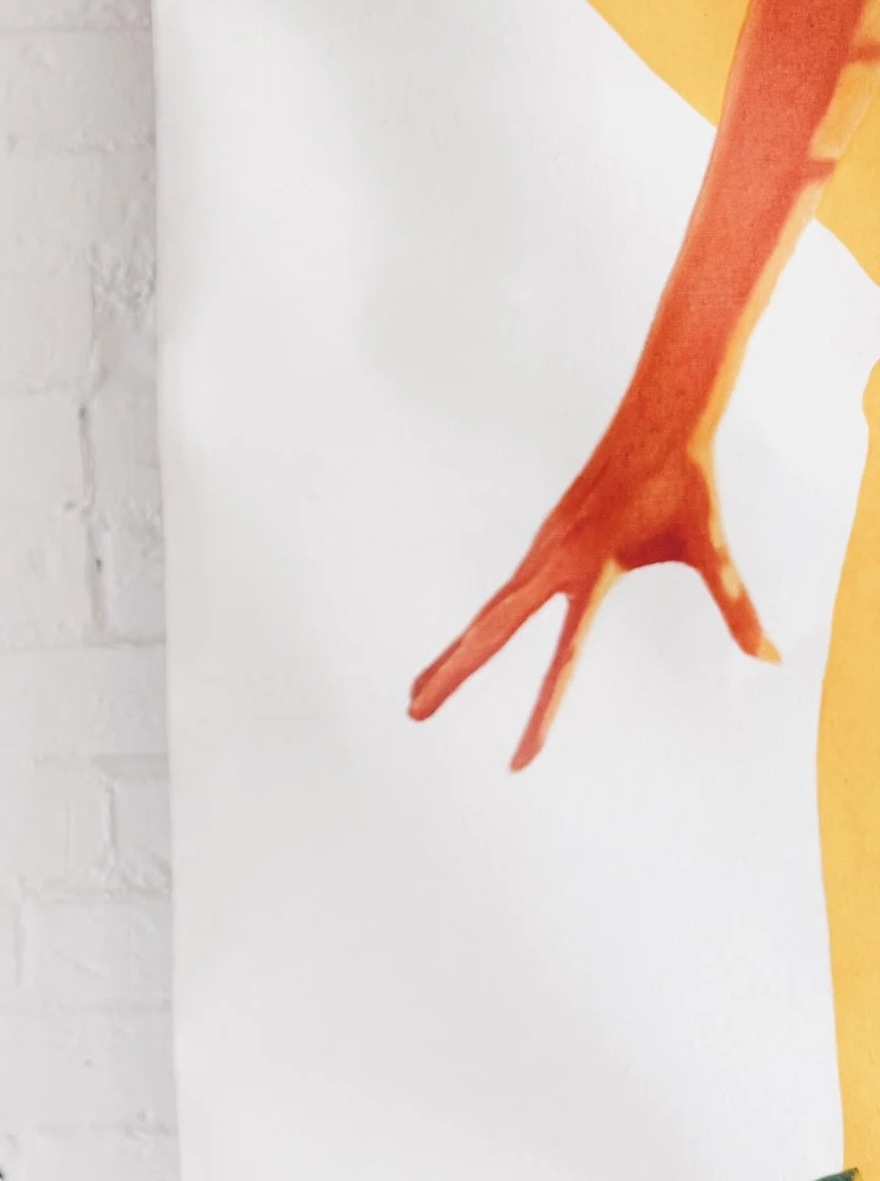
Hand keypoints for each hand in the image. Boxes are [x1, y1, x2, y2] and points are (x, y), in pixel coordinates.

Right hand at [409, 436, 775, 768]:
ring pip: (483, 618)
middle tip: (411, 715)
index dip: (541, 715)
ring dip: (448, 656)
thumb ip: (735, 605)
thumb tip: (769, 660)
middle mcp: (549, 565)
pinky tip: (464, 647)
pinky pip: (496, 599)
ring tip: (415, 693)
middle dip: (449, 677)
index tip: (520, 761)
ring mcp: (538, 554)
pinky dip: (472, 629)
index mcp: (588, 571)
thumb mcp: (710, 546)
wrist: (656, 419)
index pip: (560, 660)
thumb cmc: (686, 483)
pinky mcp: (540, 546)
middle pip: (488, 635)